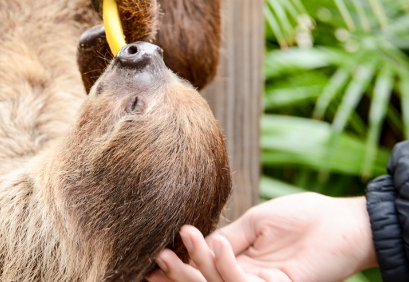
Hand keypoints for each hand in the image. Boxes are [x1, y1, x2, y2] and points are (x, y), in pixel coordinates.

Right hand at [146, 193, 376, 281]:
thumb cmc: (301, 218)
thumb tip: (198, 242)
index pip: (204, 271)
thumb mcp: (255, 223)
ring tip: (183, 240)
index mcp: (241, 263)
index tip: (153, 260)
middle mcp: (249, 279)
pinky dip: (229, 267)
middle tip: (158, 257)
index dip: (178, 269)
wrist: (341, 221)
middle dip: (180, 273)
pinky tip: (218, 245)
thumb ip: (229, 237)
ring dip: (198, 266)